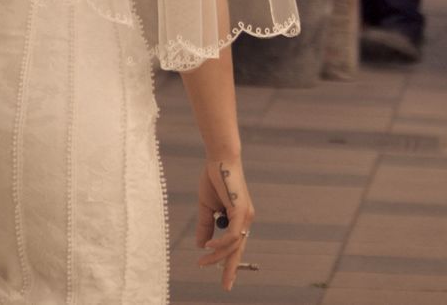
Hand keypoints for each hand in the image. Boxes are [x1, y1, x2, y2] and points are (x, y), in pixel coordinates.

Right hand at [195, 157, 254, 290]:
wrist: (219, 160)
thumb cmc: (214, 180)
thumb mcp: (207, 208)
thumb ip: (205, 226)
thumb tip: (200, 246)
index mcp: (239, 219)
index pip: (236, 246)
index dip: (230, 262)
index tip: (225, 279)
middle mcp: (246, 219)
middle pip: (239, 250)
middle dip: (231, 269)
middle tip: (226, 287)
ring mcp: (246, 215)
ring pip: (233, 245)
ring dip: (217, 256)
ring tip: (202, 262)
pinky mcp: (241, 210)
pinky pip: (233, 234)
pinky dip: (220, 243)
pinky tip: (208, 246)